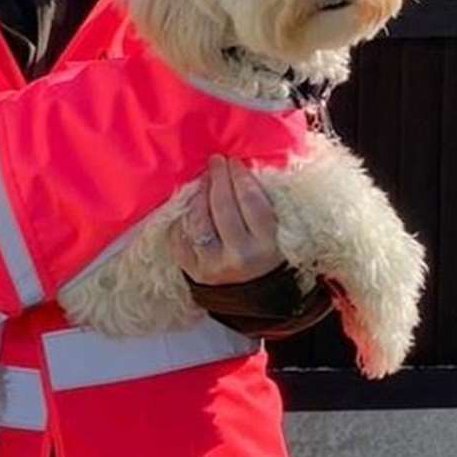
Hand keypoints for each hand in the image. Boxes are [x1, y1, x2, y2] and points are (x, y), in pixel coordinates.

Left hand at [169, 155, 282, 285]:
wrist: (252, 295)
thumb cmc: (266, 254)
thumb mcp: (275, 233)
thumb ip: (262, 204)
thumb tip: (240, 169)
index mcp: (266, 246)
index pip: (250, 202)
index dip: (240, 177)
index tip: (234, 161)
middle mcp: (238, 257)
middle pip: (222, 208)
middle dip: (218, 179)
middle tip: (216, 161)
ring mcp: (213, 265)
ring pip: (199, 221)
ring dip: (199, 195)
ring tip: (203, 180)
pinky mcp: (193, 271)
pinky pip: (180, 237)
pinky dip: (181, 218)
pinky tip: (188, 205)